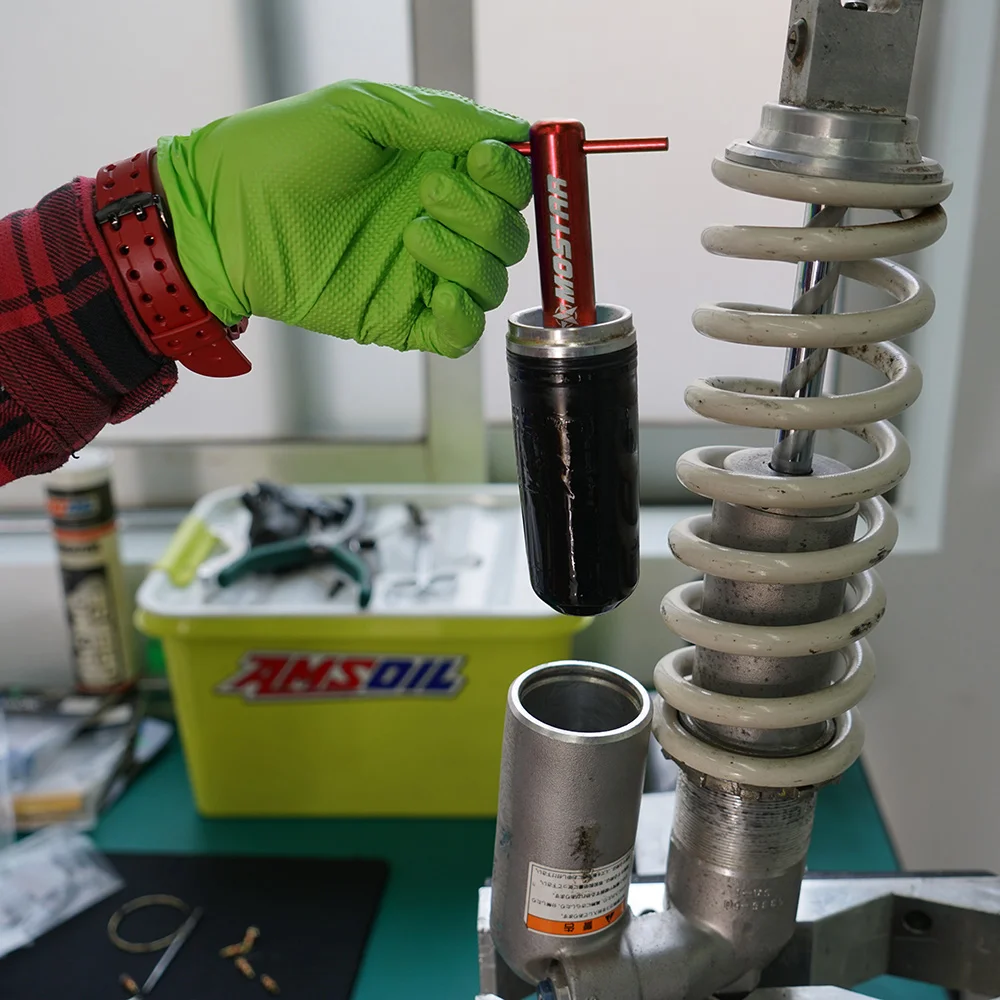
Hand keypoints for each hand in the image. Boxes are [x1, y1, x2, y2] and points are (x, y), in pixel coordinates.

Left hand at [155, 80, 531, 357]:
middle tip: (428, 192)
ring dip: (468, 257)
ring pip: (491, 281)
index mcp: (437, 169)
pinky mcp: (401, 318)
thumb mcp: (361, 110)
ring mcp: (421, 274)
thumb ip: (438, 119)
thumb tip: (507, 132)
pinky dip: (464, 318)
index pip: (508, 181)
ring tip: (412, 233)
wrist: (224, 216)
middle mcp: (438, 222)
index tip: (479, 159)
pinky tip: (440, 294)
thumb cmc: (280, 153)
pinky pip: (460, 333)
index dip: (508, 173)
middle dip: (482, 213)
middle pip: (508, 233)